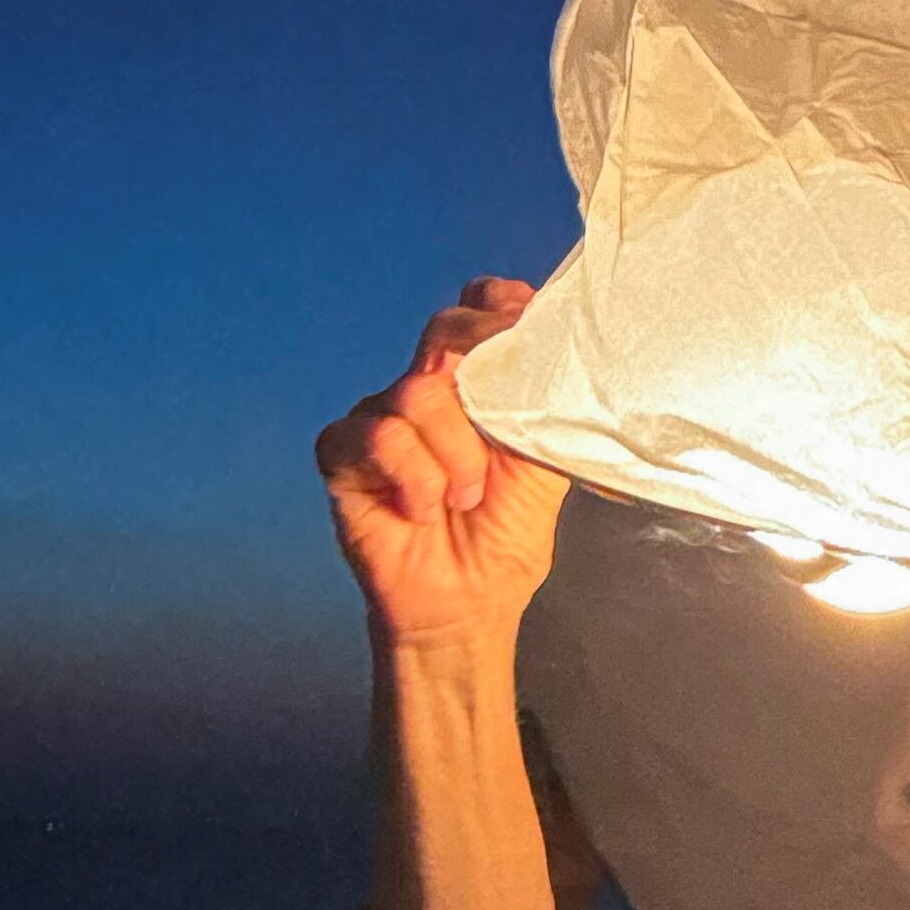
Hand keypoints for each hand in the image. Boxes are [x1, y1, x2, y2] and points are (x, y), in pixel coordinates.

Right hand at [318, 278, 567, 649]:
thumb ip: (547, 411)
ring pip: (418, 394)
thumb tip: (566, 361)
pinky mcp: (343, 452)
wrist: (465, 603)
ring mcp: (381, 417)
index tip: (524, 320)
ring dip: (455, 456)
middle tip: (499, 425)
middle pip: (445, 334)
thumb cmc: (501, 538)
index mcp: (475, 387)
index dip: (498, 306)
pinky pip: (380, 437)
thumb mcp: (543, 470)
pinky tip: (421, 508)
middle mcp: (426, 392)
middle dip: (480, 365)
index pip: (478, 312)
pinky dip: (414, 477)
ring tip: (463, 498)